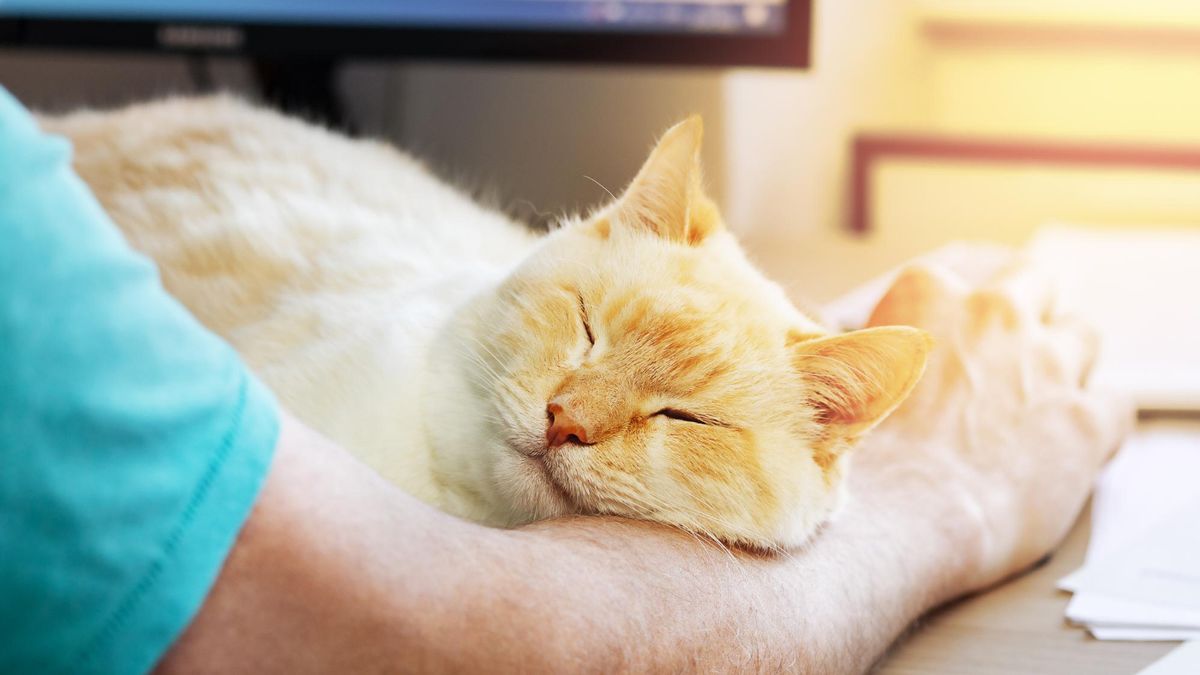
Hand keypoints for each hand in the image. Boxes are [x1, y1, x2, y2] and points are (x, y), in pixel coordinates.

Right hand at [860, 248, 1131, 591]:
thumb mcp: (839, 380)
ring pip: (1082, 333)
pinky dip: (1093, 426)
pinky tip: (1064, 453)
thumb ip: (867, 355)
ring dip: (1065, 361)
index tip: (950, 344)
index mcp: (926, 295)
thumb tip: (859, 363)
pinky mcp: (1087, 418)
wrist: (895, 516)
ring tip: (1039, 406)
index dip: (958, 317)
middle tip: (1008, 356)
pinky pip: (1112, 406)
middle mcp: (993, 314)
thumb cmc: (856, 460)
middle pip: (1032, 281)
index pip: (956, 280)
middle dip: (1026, 312)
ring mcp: (1047, 361)